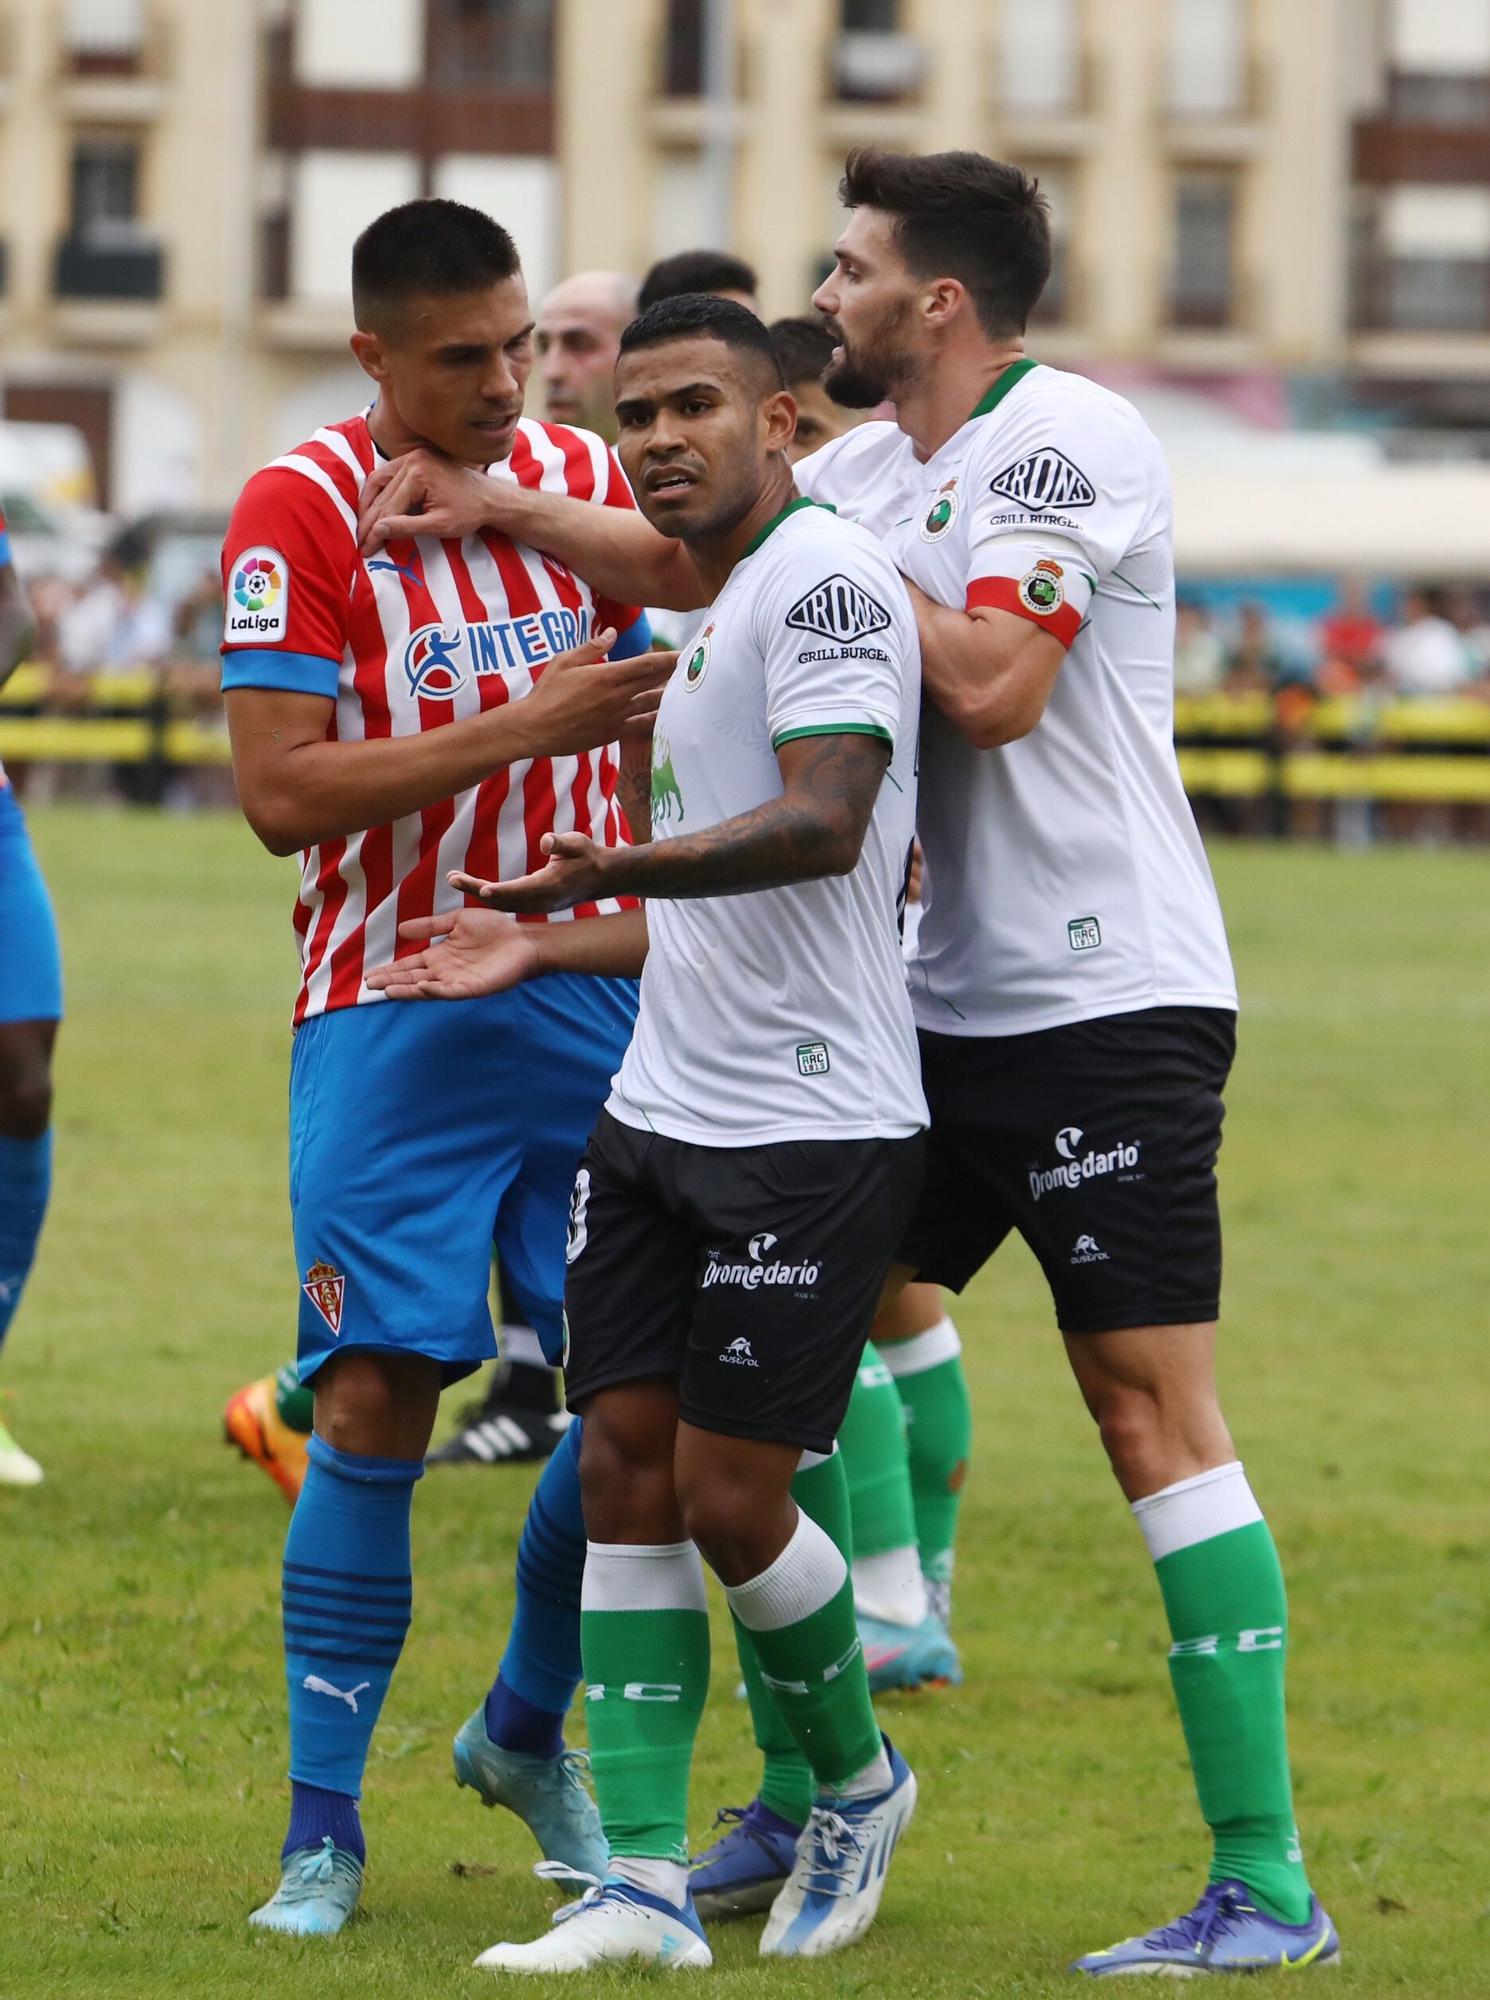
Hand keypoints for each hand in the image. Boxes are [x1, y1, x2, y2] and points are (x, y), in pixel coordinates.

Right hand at [358, 448, 503, 552]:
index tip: (365, 549)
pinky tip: (372, 507)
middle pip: (381, 495)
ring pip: (378, 481)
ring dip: (368, 504)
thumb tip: (377, 530)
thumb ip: (407, 527)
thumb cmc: (469, 512)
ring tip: (361, 526)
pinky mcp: (414, 458)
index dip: (375, 532)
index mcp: (419, 474)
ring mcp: (413, 456)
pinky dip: (378, 492)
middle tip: (359, 542)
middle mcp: (412, 460)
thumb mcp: (440, 525)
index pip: (389, 508)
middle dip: (368, 521)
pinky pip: (387, 475)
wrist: (488, 496)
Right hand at [363, 907, 543, 999]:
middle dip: (391, 982)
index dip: (390, 970)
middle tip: (370, 985)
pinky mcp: (473, 987)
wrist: (522, 939)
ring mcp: (458, 981)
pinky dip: (437, 990)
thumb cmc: (493, 929)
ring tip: (388, 991)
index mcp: (439, 956)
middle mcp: (444, 972)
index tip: (369, 975)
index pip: (409, 966)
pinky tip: (424, 986)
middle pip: (412, 979)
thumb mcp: (456, 921)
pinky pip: (452, 991)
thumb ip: (430, 925)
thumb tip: (401, 930)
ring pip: (427, 988)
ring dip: (408, 990)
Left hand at [449, 832, 613, 913]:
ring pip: (502, 903)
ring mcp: (536, 905)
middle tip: (452, 879)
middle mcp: (540, 900)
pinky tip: (471, 887)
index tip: (481, 889)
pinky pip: (506, 904)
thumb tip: (545, 841)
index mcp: (551, 885)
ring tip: (454, 880)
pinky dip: (488, 897)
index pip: (522, 890)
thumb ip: (561, 843)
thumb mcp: (578, 843)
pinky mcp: (533, 905)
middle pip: (504, 899)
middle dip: (476, 890)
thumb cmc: (587, 855)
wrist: (599, 878)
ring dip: (477, 893)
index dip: (501, 890)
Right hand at [513, 639, 675, 755]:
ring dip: (667, 696)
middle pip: (653, 683)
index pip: (646, 665)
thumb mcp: (564, 662)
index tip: (685, 653)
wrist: (535, 729)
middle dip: (673, 674)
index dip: (668, 659)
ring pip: (650, 705)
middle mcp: (616, 697)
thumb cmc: (546, 692)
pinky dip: (653, 720)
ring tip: (684, 690)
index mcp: (606, 676)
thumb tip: (612, 633)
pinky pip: (639, 726)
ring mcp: (616, 717)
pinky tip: (664, 717)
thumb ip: (592, 648)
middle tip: (691, 667)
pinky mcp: (611, 733)